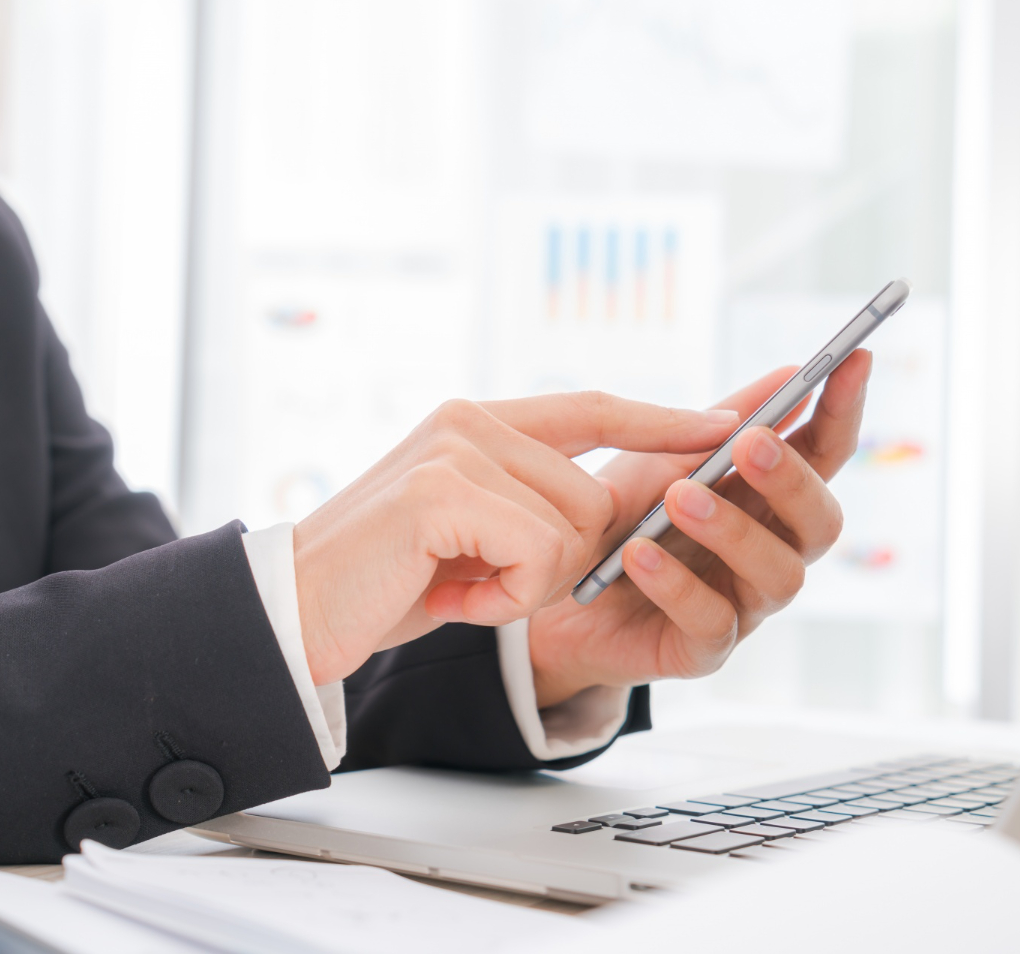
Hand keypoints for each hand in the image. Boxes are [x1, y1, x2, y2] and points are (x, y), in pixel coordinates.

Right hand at [289, 395, 741, 684]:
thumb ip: (527, 501)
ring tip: (457, 587)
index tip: (727, 423)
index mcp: (477, 420)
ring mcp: (455, 448)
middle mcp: (469, 420)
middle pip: (594, 493)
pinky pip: (537, 553)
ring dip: (526, 585)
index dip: (662, 419)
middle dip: (561, 562)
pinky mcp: (442, 490)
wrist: (293, 614)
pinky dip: (504, 599)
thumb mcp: (469, 532)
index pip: (593, 406)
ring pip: (573, 527)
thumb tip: (613, 508)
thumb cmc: (382, 581)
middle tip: (484, 584)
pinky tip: (450, 598)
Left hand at [526, 351, 871, 706]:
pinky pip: (711, 622)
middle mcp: (770, 552)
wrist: (549, 590)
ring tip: (678, 498)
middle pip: (820, 523)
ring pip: (779, 575)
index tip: (855, 358)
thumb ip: (719, 422)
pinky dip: (676, 585)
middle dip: (791, 481)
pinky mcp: (702, 650)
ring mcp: (743, 605)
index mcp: (767, 498)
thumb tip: (792, 372)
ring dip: (732, 530)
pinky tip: (639, 553)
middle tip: (749, 444)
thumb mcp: (658, 456)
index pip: (824, 453)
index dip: (844, 410)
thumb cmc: (616, 515)